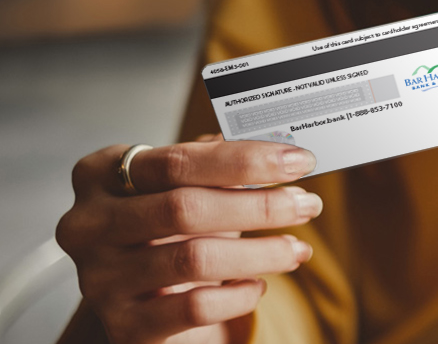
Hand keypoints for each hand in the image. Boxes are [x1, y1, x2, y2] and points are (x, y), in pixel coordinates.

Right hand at [57, 134, 322, 342]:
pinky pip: (196, 307)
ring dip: (261, 252)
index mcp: (101, 174)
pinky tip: (257, 286)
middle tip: (307, 204)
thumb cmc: (167, 231)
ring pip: (194, 259)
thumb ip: (222, 168)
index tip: (298, 161)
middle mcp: (88, 225)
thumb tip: (283, 154)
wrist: (139, 298)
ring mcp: (100, 278)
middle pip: (183, 208)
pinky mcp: (124, 324)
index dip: (244, 160)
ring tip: (296, 249)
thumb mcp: (185, 190)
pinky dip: (239, 295)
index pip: (177, 161)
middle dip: (259, 205)